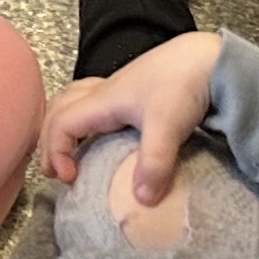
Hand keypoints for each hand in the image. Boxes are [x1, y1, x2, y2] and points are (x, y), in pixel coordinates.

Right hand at [39, 31, 220, 202]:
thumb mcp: (167, 127)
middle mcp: (103, 93)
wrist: (208, 57)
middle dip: (49, 140)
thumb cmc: (182, 84)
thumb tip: (140, 201)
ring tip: (69, 150)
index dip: (54, 152)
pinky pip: (93, 101)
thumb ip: (153, 164)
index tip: (69, 180)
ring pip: (74, 101)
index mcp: (102, 101)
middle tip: (55, 171)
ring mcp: (118, 89)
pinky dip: (84, 118)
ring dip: (63, 124)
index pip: (60, 123)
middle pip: (59, 109)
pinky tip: (102, 132)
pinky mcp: (134, 90)